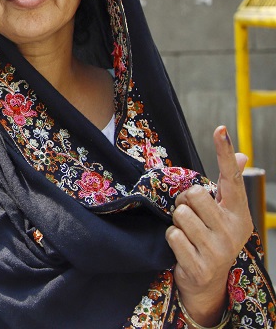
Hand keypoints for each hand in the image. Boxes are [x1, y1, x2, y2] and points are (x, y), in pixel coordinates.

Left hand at [166, 126, 252, 324]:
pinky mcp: (201, 265)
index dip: (224, 152)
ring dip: (176, 223)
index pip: (231, 177)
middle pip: (193, 194)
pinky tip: (183, 250)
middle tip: (190, 217)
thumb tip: (241, 155)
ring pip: (180, 214)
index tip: (220, 129)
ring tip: (187, 235)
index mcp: (239, 213)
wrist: (207, 283)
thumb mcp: (222, 214)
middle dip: (183, 202)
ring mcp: (218, 249)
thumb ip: (227, 187)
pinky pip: (173, 235)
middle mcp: (233, 230)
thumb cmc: (210, 238)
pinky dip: (172, 240)